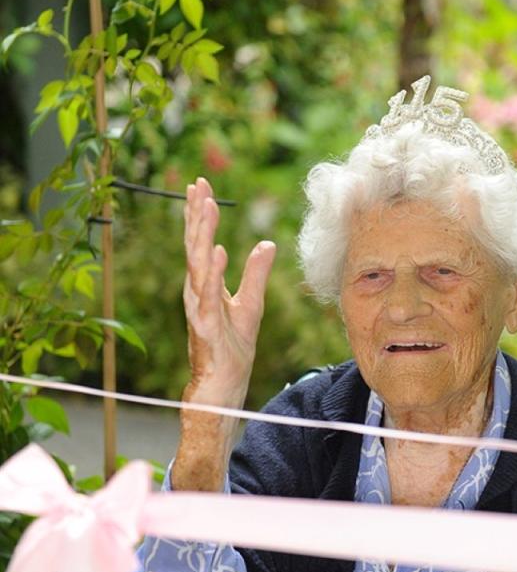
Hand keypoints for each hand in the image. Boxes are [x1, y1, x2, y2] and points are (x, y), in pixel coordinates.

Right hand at [175, 177, 274, 488]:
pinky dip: (211, 272)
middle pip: (194, 246)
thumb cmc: (232, 349)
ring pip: (196, 264)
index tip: (200, 185)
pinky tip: (215, 250)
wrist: (223, 387)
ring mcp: (199, 309)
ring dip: (200, 235)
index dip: (200, 214)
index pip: (200, 242)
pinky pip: (208, 295)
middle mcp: (197, 293)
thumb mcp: (251, 305)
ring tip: (206, 206)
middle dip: (195, 214)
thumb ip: (255, 274)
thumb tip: (266, 243)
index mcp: (205, 285)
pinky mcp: (206, 326)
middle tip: (198, 184)